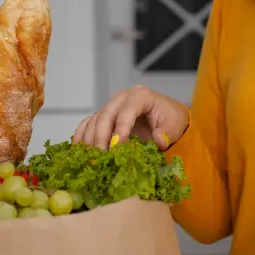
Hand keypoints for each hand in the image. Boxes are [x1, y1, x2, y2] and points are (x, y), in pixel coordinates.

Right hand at [73, 85, 188, 150]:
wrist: (166, 118)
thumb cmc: (170, 119)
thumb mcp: (174, 125)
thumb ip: (167, 132)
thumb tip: (159, 140)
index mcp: (140, 96)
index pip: (127, 110)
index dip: (121, 128)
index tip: (117, 146)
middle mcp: (122, 98)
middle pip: (106, 114)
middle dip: (101, 136)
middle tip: (102, 156)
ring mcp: (110, 107)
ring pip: (94, 120)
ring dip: (90, 140)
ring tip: (92, 159)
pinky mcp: (103, 117)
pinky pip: (87, 124)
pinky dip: (81, 137)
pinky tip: (79, 152)